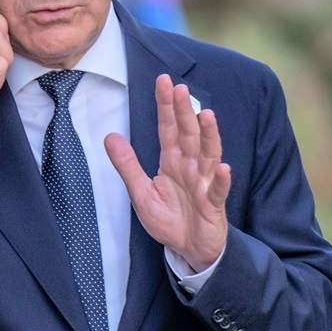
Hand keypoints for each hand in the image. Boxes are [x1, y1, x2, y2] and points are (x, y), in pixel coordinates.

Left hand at [105, 74, 230, 269]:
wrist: (189, 249)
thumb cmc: (169, 219)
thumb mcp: (141, 192)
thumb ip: (127, 165)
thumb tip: (109, 136)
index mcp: (172, 161)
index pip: (168, 128)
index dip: (165, 106)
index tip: (162, 81)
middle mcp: (190, 166)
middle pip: (189, 134)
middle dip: (185, 112)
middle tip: (180, 88)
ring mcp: (204, 183)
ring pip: (208, 155)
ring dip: (209, 136)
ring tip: (207, 116)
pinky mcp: (213, 203)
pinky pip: (218, 190)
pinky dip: (221, 179)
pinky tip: (222, 167)